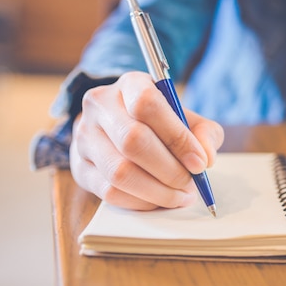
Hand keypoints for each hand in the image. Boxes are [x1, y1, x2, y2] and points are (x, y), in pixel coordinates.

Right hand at [69, 71, 223, 209]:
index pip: (147, 104)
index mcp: (129, 84)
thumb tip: (206, 158)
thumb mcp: (187, 117)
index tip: (200, 162)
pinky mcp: (79, 167)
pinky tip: (159, 199)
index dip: (177, 137)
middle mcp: (100, 106)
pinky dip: (141, 202)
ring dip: (157, 191)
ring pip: (119, 171)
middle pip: (133, 140)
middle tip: (191, 183)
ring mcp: (84, 137)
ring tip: (180, 195)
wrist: (120, 127)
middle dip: (169, 169)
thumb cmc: (161, 122)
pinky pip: (109, 192)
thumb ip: (204, 133)